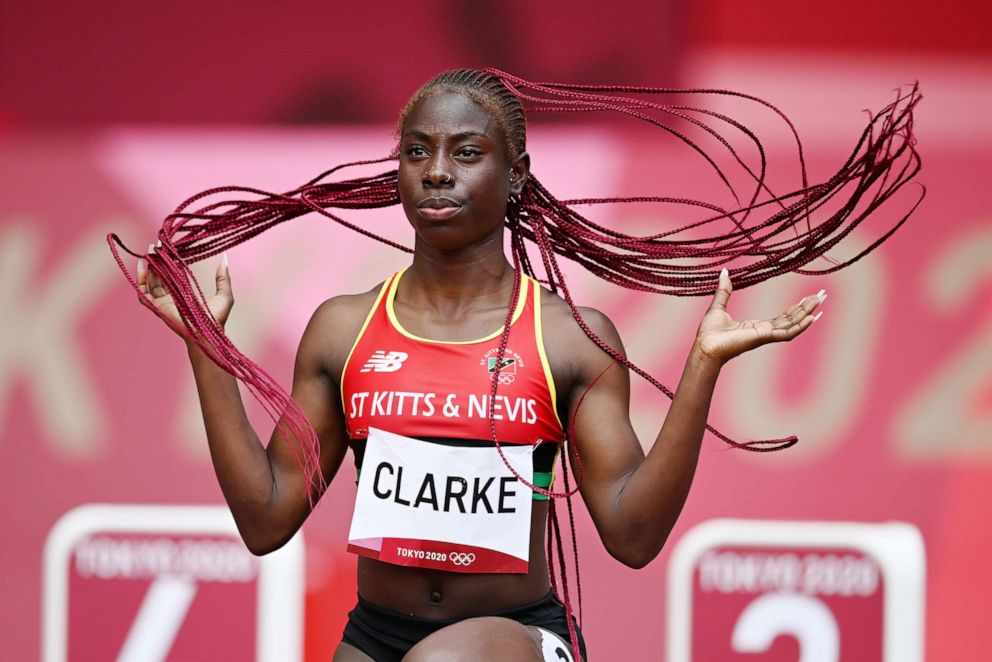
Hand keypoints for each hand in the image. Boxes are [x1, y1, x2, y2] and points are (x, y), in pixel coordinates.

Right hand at [136, 246, 233, 337]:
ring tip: (149, 253)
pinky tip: (143, 268)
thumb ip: (223, 278)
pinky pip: (143, 294)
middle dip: (157, 263)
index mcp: (183, 296)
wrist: (207, 333)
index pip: (173, 277)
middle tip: (156, 247)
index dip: (169, 264)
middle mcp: (171, 300)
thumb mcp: (224, 294)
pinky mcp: (156, 308)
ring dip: (148, 268)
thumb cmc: (216, 319)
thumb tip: (225, 259)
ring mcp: (162, 304)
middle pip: (159, 278)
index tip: (169, 250)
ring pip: (150, 283)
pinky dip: (140, 281)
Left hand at [693, 268, 824, 364]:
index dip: (795, 308)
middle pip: (792, 319)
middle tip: (822, 295)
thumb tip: (724, 273)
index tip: (806, 298)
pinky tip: (812, 318)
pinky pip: (786, 332)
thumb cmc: (709, 333)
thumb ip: (724, 291)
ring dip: (807, 313)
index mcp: (755, 326)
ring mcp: (765, 335)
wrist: (704, 347)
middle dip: (807, 307)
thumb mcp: (718, 307)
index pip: (781, 317)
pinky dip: (800, 326)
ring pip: (792, 324)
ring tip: (820, 301)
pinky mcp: (763, 337)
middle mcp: (764, 331)